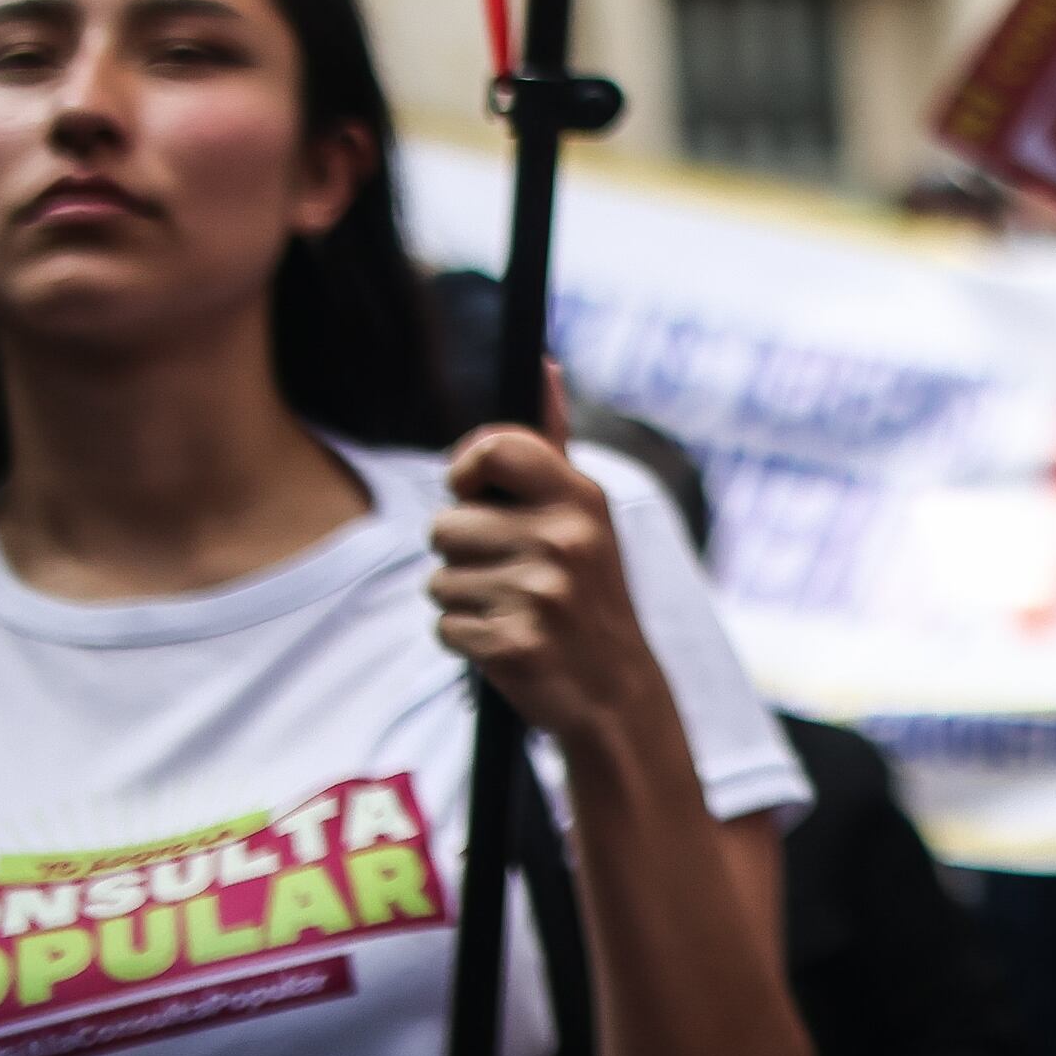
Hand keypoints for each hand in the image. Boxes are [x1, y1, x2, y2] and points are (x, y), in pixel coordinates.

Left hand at [429, 402, 671, 744]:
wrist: (617, 691)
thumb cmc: (591, 594)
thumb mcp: (586, 513)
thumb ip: (552, 443)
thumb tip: (542, 363)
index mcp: (580, 497)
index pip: (494, 448)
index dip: (467, 472)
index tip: (478, 496)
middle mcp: (562, 538)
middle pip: (446, 524)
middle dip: (463, 553)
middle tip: (512, 575)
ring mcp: (539, 592)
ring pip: (438, 579)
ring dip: (463, 599)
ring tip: (512, 610)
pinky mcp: (512, 643)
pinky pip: (443, 626)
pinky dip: (464, 639)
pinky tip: (507, 643)